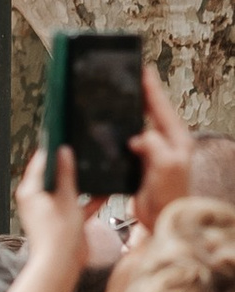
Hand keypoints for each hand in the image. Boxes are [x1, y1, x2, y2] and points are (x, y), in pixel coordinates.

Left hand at [12, 142, 87, 291]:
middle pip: (55, 173)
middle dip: (70, 162)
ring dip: (83, 181)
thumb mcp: (65, 198)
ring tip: (97, 163)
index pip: (40, 162)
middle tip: (84, 145)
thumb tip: (63, 150)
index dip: (53, 147)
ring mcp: (52, 209)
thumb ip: (65, 174)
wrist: (62, 266)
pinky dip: (91, 199)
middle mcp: (38, 198)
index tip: (65, 132)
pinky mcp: (65, 220)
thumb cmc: (58, 233)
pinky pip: (79, 204)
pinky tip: (107, 190)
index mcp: (30, 191)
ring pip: (69, 188)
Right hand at [133, 66, 194, 232]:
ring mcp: (156, 154)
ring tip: (122, 97)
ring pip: (141, 125)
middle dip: (143, 95)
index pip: (162, 108)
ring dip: (132, 112)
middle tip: (131, 78)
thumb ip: (155, 146)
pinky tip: (115, 127)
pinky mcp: (143, 164)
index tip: (144, 70)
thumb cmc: (169, 196)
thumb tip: (139, 136)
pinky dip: (124, 131)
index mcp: (177, 140)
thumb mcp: (166, 166)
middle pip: (153, 112)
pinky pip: (132, 142)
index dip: (152, 89)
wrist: (162, 220)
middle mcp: (168, 144)